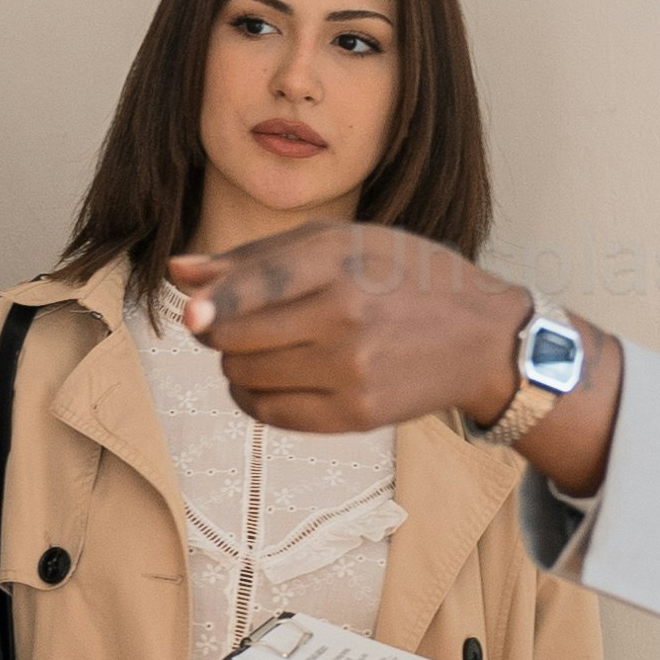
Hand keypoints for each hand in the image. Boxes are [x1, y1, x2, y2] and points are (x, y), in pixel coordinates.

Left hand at [174, 219, 534, 434]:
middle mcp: (345, 315)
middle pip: (236, 336)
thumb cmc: (405, 278)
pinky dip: (253, 399)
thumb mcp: (343, 244)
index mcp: (341, 260)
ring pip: (244, 376)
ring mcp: (350, 370)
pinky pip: (270, 414)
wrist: (482, 339)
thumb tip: (177, 271)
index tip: (193, 315)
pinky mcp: (355, 415)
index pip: (258, 282)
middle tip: (232, 325)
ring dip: (236, 365)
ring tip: (263, 349)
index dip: (215, 303)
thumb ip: (256, 257)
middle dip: (219, 332)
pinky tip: (270, 381)